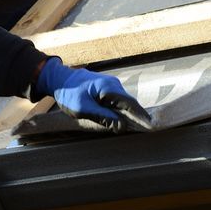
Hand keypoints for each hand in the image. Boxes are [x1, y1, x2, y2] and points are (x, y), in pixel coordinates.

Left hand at [31, 57, 151, 132]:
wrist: (59, 79)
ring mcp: (111, 85)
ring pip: (123, 103)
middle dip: (137, 117)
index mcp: (108, 88)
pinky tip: (123, 120)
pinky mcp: (107, 89)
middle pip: (129, 103)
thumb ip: (103, 118)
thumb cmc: (69, 93)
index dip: (141, 115)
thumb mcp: (83, 109)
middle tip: (146, 130)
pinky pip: (117, 101)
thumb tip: (121, 127)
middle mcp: (113, 84)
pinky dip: (121, 111)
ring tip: (136, 128)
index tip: (151, 125)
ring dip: (128, 115)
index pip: (130, 103)